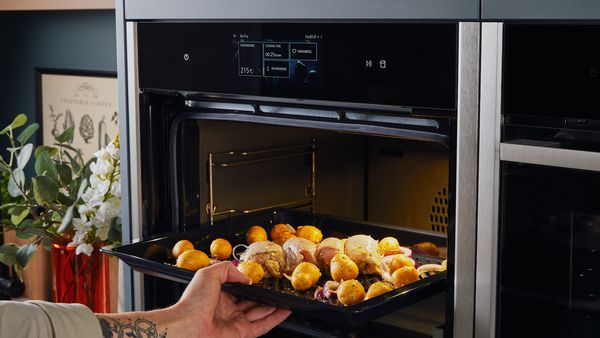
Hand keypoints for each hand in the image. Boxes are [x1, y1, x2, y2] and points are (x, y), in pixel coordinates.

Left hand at [173, 261, 290, 337]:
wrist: (187, 327)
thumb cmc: (192, 303)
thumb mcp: (208, 274)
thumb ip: (227, 270)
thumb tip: (245, 277)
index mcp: (218, 296)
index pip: (239, 289)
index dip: (251, 284)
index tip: (263, 279)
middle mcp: (227, 310)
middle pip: (252, 302)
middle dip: (265, 296)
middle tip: (278, 289)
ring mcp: (235, 322)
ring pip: (260, 313)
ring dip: (274, 306)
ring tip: (286, 298)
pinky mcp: (242, 333)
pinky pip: (263, 325)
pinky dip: (275, 319)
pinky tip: (285, 311)